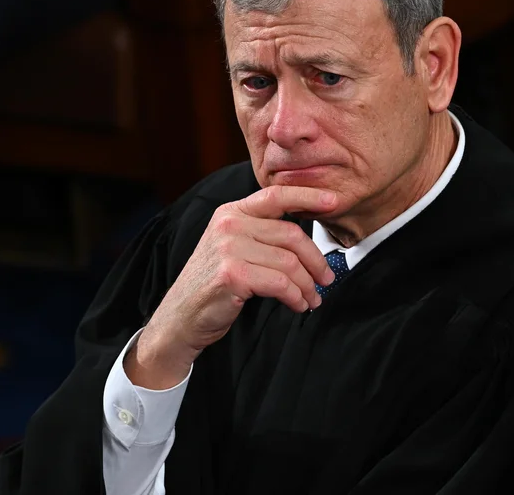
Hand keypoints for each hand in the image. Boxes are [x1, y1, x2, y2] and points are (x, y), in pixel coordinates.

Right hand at [125, 185, 337, 388]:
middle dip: (316, 260)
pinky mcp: (232, 274)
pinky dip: (296, 297)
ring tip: (312, 298)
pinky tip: (298, 305)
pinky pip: (280, 283)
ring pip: (289, 262)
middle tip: (326, 278)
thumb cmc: (214, 285)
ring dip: (307, 285)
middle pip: (292, 235)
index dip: (308, 196)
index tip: (333, 201)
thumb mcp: (234, 248)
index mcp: (232, 212)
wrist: (180, 318)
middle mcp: (229, 224)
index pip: (276, 195)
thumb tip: (307, 234)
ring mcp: (228, 247)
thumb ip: (262, 233)